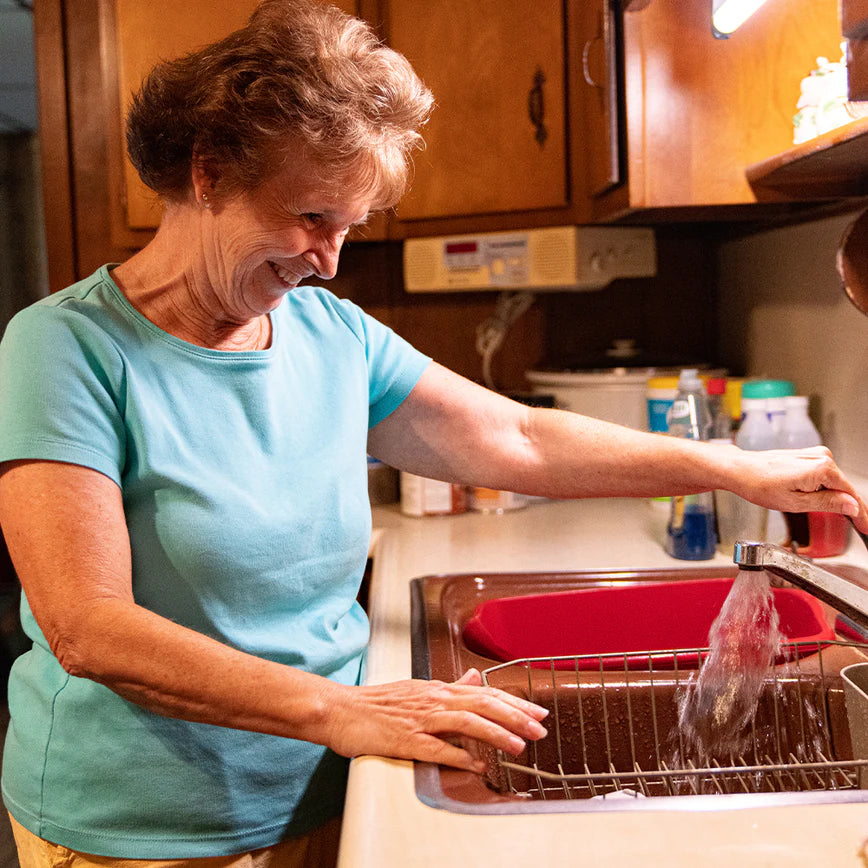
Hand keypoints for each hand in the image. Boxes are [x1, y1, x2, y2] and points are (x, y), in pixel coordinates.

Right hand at [322, 668, 548, 771]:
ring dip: (496, 733)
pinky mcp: (406, 739)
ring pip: (466, 722)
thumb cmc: (377, 703)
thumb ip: (448, 686)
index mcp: (438, 689)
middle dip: (515, 715)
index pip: (484, 692)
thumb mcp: (418, 688)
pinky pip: (437, 748)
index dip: (513, 702)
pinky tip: (477, 765)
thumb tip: (473, 677)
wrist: (340, 709)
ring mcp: (420, 719)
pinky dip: (460, 756)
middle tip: (540, 728)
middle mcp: (434, 700)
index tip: (537, 712)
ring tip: (519, 745)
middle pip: (482, 704)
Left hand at [730, 445, 867, 532]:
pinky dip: (828, 489)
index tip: (866, 527)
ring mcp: (815, 454)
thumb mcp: (795, 503)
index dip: (861, 515)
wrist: (740, 470)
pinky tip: (828, 502)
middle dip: (852, 508)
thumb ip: (827, 503)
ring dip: (839, 499)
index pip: (851, 495)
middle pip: (845, 488)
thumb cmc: (759, 484)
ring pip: (835, 482)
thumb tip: (852, 506)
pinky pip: (825, 476)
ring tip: (846, 519)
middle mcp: (822, 457)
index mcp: (822, 468)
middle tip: (861, 527)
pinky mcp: (808, 456)